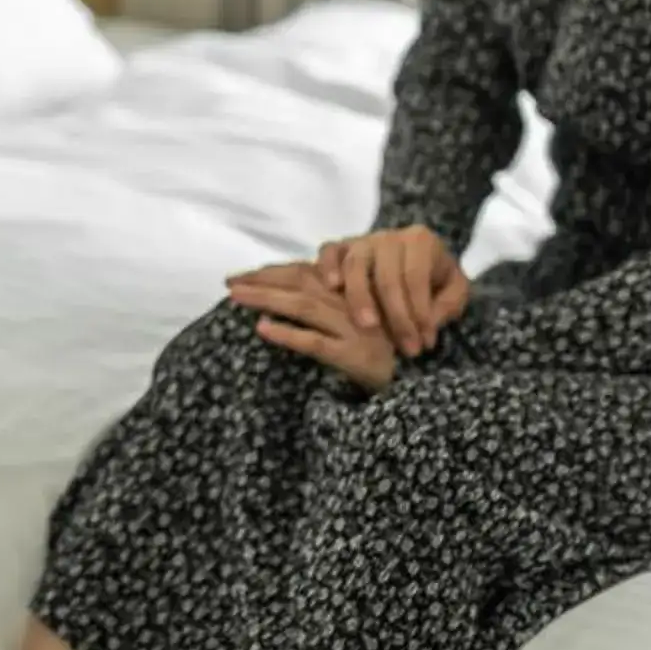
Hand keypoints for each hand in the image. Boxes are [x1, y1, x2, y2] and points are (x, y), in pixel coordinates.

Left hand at [224, 263, 397, 391]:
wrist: (422, 378)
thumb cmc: (387, 346)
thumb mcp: (359, 317)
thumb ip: (329, 301)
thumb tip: (281, 292)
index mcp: (351, 292)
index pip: (304, 273)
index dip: (271, 271)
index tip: (240, 275)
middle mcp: (351, 305)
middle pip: (300, 284)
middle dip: (262, 280)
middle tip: (228, 282)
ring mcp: (353, 329)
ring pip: (304, 307)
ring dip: (267, 298)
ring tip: (236, 297)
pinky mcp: (355, 355)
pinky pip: (316, 342)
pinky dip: (288, 333)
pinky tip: (263, 328)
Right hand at [316, 223, 466, 358]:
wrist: (416, 260)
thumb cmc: (435, 278)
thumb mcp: (455, 290)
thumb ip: (449, 305)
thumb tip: (428, 323)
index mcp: (420, 241)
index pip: (416, 277)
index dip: (420, 312)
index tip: (425, 343)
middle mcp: (389, 237)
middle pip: (387, 275)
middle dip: (396, 315)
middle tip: (404, 348)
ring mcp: (362, 240)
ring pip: (356, 265)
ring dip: (360, 298)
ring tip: (367, 327)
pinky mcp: (340, 247)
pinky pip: (329, 252)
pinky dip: (328, 267)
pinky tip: (331, 288)